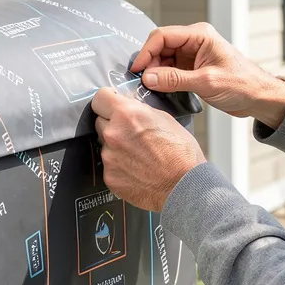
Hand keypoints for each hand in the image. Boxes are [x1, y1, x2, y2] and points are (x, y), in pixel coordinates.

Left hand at [91, 87, 205, 211]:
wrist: (185, 186)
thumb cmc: (181, 154)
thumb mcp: (165, 118)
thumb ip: (140, 110)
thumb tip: (129, 106)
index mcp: (127, 115)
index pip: (99, 98)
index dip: (108, 100)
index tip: (112, 104)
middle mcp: (113, 134)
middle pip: (100, 121)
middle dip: (113, 124)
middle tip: (131, 132)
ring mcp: (109, 157)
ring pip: (105, 145)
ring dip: (117, 146)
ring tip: (139, 154)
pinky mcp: (109, 177)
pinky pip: (109, 165)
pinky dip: (120, 166)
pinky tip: (137, 168)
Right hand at [131, 22, 284, 128]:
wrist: (259, 97)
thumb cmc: (242, 85)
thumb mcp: (206, 82)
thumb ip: (175, 79)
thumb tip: (149, 77)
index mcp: (200, 35)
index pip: (163, 36)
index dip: (146, 52)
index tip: (137, 70)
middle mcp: (195, 41)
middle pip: (161, 46)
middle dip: (150, 63)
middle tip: (144, 82)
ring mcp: (193, 54)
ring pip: (164, 58)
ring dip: (156, 72)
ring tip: (153, 87)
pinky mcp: (193, 67)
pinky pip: (171, 69)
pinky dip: (164, 78)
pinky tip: (162, 89)